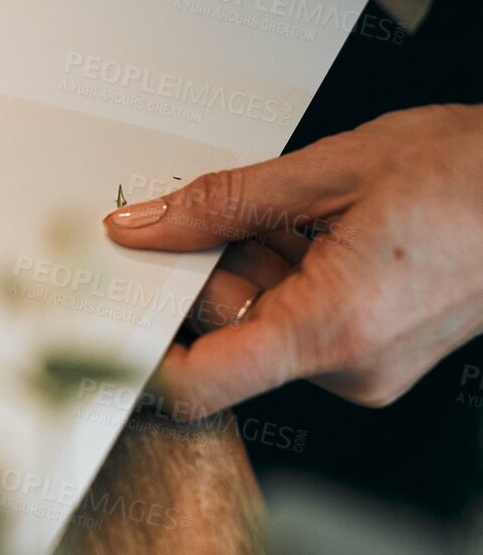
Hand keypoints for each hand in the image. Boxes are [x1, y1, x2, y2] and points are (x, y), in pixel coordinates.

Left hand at [103, 105, 482, 419]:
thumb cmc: (470, 173)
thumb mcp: (329, 171)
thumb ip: (221, 203)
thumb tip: (143, 226)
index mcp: (330, 329)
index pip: (199, 383)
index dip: (142, 354)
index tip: (108, 315)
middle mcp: (350, 367)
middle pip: (226, 335)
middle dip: (207, 272)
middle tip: (218, 210)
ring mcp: (368, 367)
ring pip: (260, 322)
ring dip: (253, 264)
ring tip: (301, 210)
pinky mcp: (379, 355)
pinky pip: (298, 319)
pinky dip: (289, 273)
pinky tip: (320, 228)